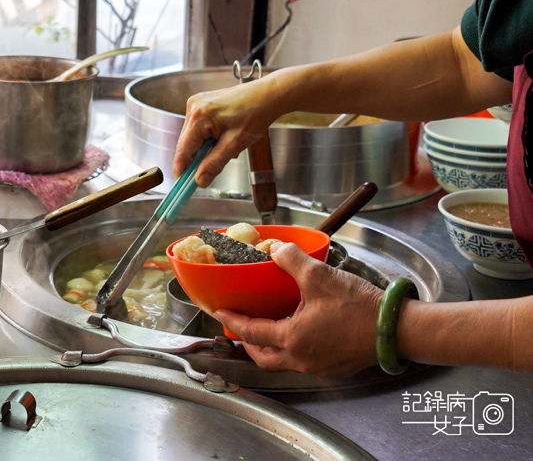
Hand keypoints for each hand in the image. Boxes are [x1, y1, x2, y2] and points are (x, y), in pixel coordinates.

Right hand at [172, 77, 283, 186]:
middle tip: (210, 172)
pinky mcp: (203, 104)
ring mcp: (197, 104)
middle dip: (198, 159)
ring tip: (227, 146)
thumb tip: (199, 180)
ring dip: (205, 148)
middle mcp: (193, 107)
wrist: (269, 95)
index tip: (182, 186)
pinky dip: (209, 138)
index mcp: (199, 116)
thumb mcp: (235, 144)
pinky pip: (199, 128)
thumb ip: (214, 164)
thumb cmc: (256, 114)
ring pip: (193, 137)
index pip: (183, 150)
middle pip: (186, 143)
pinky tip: (224, 137)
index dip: (182, 170)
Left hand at [213, 242, 383, 378]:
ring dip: (269, 348)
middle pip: (262, 357)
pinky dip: (292, 350)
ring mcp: (319, 367)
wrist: (397, 329)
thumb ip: (292, 260)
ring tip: (267, 328)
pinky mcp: (335, 368)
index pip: (250, 331)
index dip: (232, 319)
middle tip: (241, 325)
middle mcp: (302, 359)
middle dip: (248, 342)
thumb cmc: (362, 307)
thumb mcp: (320, 276)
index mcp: (293, 339)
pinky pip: (303, 362)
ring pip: (282, 362)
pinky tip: (298, 332)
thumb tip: (275, 250)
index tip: (219, 311)